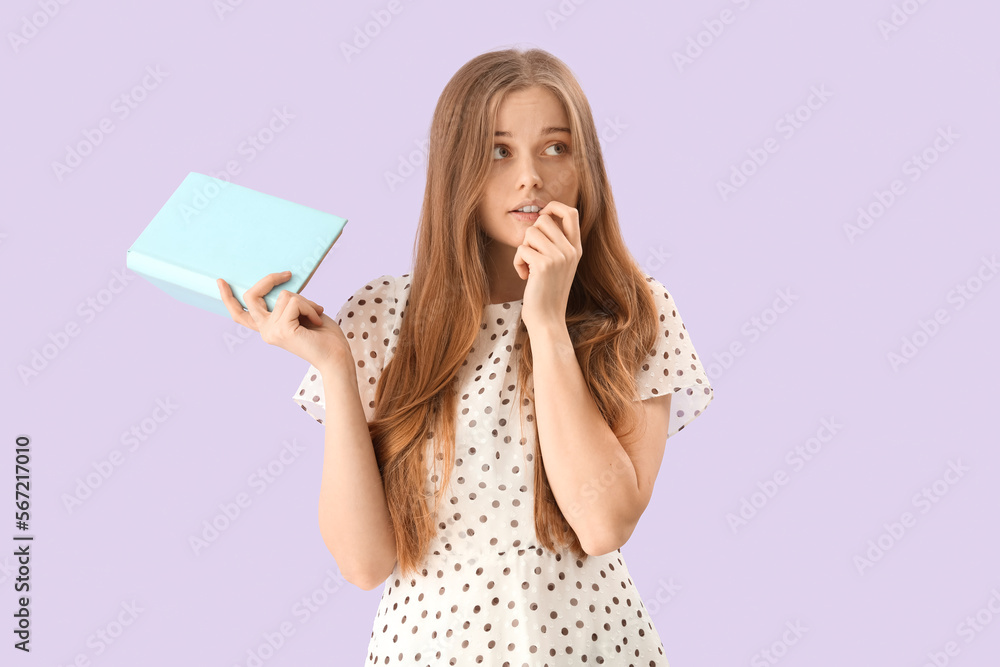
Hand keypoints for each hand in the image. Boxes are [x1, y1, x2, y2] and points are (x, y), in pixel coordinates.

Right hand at [217, 271, 348, 370]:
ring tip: (316, 315)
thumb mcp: (301, 313)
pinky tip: (317, 320)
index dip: (228, 297)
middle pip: (252, 297)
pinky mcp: (282, 330)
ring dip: (306, 301)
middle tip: (287, 274)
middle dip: (269, 279)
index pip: (241, 314)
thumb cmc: (324, 335)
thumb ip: (288, 303)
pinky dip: (310, 307)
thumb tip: (282, 287)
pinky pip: (295, 302)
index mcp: (267, 328)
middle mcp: (265, 331)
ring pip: (284, 296)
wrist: (336, 357)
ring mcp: (271, 331)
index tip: (220, 281)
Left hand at [512, 200, 581, 331]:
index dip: (554, 207)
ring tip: (528, 267)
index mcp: (576, 248)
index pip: (570, 212)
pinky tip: (524, 277)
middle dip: (531, 234)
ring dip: (523, 249)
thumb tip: (541, 217)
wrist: (547, 319)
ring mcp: (559, 257)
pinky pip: (521, 249)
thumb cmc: (547, 292)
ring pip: (530, 233)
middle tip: (532, 254)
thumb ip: (556, 243)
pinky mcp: (543, 265)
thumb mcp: (559, 265)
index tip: (542, 215)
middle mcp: (570, 250)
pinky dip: (517, 262)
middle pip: (543, 220)